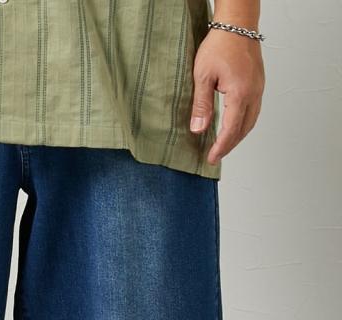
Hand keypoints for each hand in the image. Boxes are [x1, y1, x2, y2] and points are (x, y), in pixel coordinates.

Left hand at [190, 28, 264, 164]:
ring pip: (251, 121)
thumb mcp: (202, 76)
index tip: (212, 158)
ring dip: (238, 136)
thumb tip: (198, 129)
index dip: (221, 147)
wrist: (237, 23)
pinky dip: (243, 123)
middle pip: (244, 129)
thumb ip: (201, 105)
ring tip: (224, 145)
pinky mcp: (258, 83)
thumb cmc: (220, 44)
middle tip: (216, 156)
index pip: (231, 130)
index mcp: (240, 94)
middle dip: (230, 145)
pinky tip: (234, 126)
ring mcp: (258, 88)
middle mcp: (254, 93)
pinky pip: (253, 110)